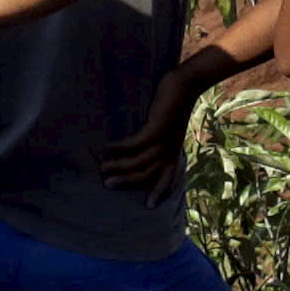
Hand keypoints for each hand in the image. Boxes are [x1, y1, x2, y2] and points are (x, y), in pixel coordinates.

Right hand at [98, 53, 228, 194]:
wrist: (186, 83)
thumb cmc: (173, 104)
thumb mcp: (168, 127)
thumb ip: (158, 140)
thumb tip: (142, 150)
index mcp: (174, 152)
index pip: (168, 178)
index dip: (159, 192)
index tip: (149, 207)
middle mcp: (170, 149)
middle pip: (148, 174)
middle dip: (127, 182)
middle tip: (108, 185)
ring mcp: (165, 139)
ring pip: (140, 161)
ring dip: (119, 165)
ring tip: (103, 166)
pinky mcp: (158, 127)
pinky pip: (136, 144)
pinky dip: (121, 147)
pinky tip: (109, 147)